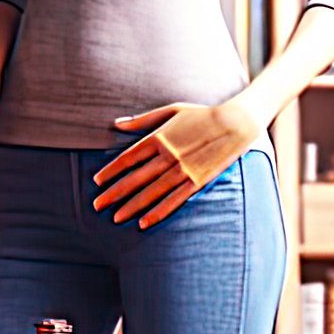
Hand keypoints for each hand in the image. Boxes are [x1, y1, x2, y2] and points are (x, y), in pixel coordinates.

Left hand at [91, 98, 264, 228]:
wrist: (236, 122)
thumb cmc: (202, 114)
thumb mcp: (171, 110)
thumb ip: (142, 120)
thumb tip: (115, 124)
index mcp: (159, 137)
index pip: (127, 158)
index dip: (111, 171)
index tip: (97, 182)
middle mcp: (168, 155)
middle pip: (135, 178)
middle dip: (114, 194)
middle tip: (97, 206)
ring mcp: (183, 170)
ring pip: (151, 193)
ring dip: (132, 207)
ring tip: (116, 218)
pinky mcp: (198, 181)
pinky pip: (174, 200)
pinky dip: (158, 212)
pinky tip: (144, 222)